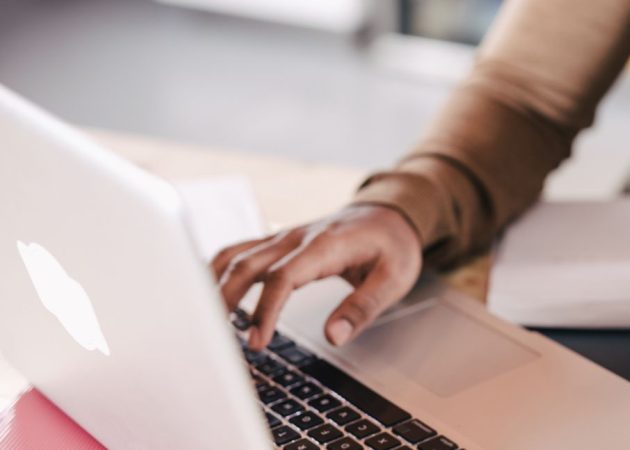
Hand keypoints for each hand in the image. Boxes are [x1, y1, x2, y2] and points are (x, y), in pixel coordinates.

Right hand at [211, 204, 421, 349]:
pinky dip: (217, 270)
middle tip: (218, 340)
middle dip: (227, 301)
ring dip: (214, 285)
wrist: (390, 213)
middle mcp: (296, 237)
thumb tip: (334, 336)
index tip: (257, 342)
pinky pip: (239, 251)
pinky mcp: (277, 241)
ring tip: (203, 321)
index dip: (265, 311)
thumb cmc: (393, 245)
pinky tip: (206, 292)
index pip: (283, 277)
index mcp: (325, 245)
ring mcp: (283, 236)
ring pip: (235, 255)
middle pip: (247, 264)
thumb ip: (364, 307)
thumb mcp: (395, 279)